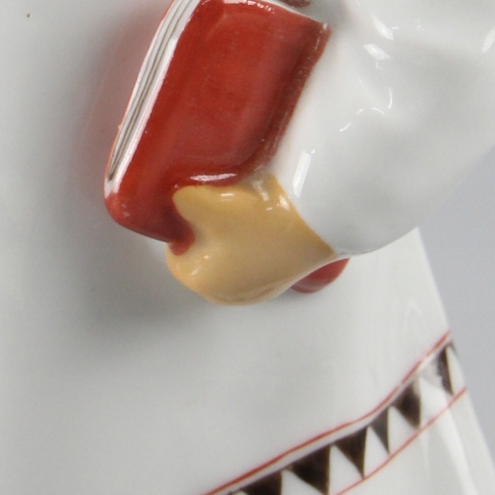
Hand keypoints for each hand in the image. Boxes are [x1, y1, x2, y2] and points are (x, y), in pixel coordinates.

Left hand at [167, 173, 336, 305]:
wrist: (319, 216)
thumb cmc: (260, 216)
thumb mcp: (199, 199)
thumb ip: (176, 200)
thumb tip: (178, 200)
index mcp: (201, 282)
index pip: (175, 250)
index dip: (183, 223)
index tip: (197, 204)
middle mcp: (229, 295)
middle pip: (204, 254)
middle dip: (207, 229)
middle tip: (220, 201)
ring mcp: (260, 289)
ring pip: (232, 254)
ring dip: (233, 231)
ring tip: (245, 204)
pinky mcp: (284, 277)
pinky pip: (258, 255)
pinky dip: (258, 237)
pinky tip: (267, 214)